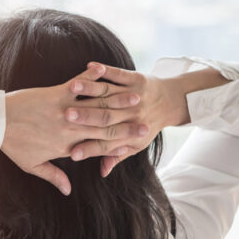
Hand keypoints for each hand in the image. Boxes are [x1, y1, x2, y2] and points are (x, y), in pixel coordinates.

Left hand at [2, 63, 149, 194]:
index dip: (119, 146)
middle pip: (104, 128)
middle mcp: (69, 130)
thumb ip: (53, 176)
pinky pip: (79, 85)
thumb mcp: (31, 165)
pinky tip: (105, 71)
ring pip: (97, 106)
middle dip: (127, 126)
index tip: (136, 145)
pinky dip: (92, 78)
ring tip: (137, 96)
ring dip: (118, 100)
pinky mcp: (56, 93)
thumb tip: (68, 190)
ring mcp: (64, 111)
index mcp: (66, 147)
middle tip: (147, 122)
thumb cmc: (11, 144)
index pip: (98, 147)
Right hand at [65, 64, 188, 176]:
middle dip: (85, 117)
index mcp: (129, 133)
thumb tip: (102, 172)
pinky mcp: (136, 79)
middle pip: (106, 117)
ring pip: (109, 93)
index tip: (72, 153)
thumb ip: (116, 156)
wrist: (173, 102)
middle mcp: (132, 115)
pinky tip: (90, 66)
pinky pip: (119, 74)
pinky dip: (105, 70)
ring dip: (90, 89)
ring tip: (73, 88)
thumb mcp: (135, 145)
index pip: (106, 143)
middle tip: (66, 117)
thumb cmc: (148, 125)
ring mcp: (134, 95)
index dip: (89, 149)